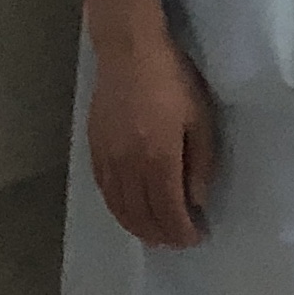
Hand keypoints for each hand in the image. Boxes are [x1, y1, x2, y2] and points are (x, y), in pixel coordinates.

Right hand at [86, 20, 214, 248]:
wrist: (129, 52)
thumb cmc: (174, 80)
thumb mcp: (200, 118)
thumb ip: (200, 163)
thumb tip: (196, 201)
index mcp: (158, 158)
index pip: (168, 209)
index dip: (181, 230)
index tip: (195, 239)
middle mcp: (128, 165)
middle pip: (141, 214)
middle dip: (160, 234)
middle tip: (176, 243)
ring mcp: (106, 158)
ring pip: (119, 207)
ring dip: (137, 227)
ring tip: (155, 236)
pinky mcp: (94, 149)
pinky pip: (104, 191)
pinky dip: (117, 209)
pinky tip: (128, 212)